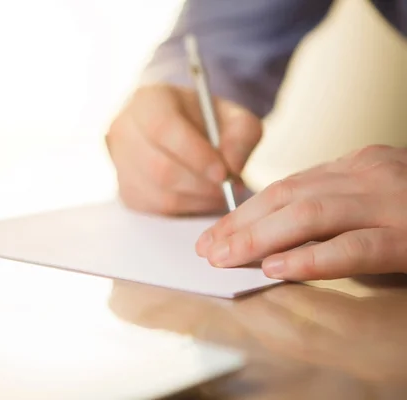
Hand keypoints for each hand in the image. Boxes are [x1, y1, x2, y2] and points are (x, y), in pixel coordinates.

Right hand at [106, 85, 261, 214]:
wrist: (184, 132)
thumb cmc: (208, 122)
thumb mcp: (234, 118)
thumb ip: (241, 137)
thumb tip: (231, 168)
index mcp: (148, 100)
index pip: (163, 128)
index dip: (195, 154)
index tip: (223, 173)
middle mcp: (125, 129)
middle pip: (159, 167)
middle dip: (200, 184)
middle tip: (228, 189)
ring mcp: (121, 163)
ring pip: (159, 194)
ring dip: (197, 200)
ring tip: (220, 193)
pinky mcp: (126, 191)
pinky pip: (157, 209)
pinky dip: (186, 209)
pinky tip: (200, 197)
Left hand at [196, 145, 406, 279]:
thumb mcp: (375, 199)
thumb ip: (332, 209)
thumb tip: (275, 236)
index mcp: (357, 166)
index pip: (286, 187)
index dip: (243, 212)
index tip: (213, 234)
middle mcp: (369, 176)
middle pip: (288, 196)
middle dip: (240, 224)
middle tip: (208, 249)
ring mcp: (391, 203)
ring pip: (310, 214)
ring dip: (259, 238)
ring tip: (226, 258)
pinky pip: (354, 247)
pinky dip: (311, 257)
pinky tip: (277, 268)